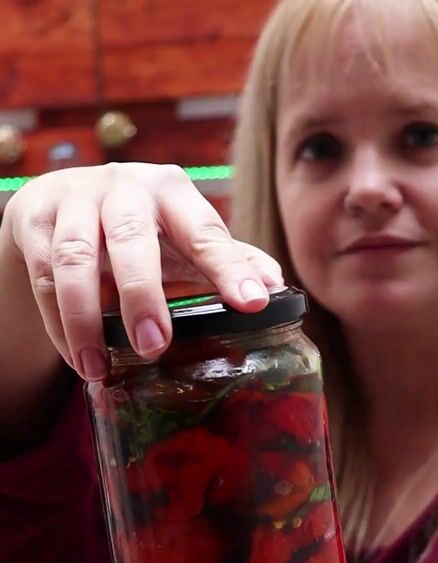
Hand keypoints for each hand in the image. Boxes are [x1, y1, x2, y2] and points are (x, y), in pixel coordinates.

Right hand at [4, 163, 282, 379]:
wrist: (57, 203)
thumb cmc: (136, 229)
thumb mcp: (181, 238)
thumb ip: (225, 259)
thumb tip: (274, 287)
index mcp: (171, 192)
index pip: (204, 231)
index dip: (229, 267)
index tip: (254, 303)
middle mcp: (123, 188)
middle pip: (131, 239)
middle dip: (143, 295)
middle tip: (155, 347)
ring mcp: (74, 202)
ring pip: (74, 259)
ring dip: (85, 319)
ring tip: (98, 369)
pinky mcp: (34, 223)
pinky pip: (42, 278)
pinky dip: (58, 323)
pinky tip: (78, 358)